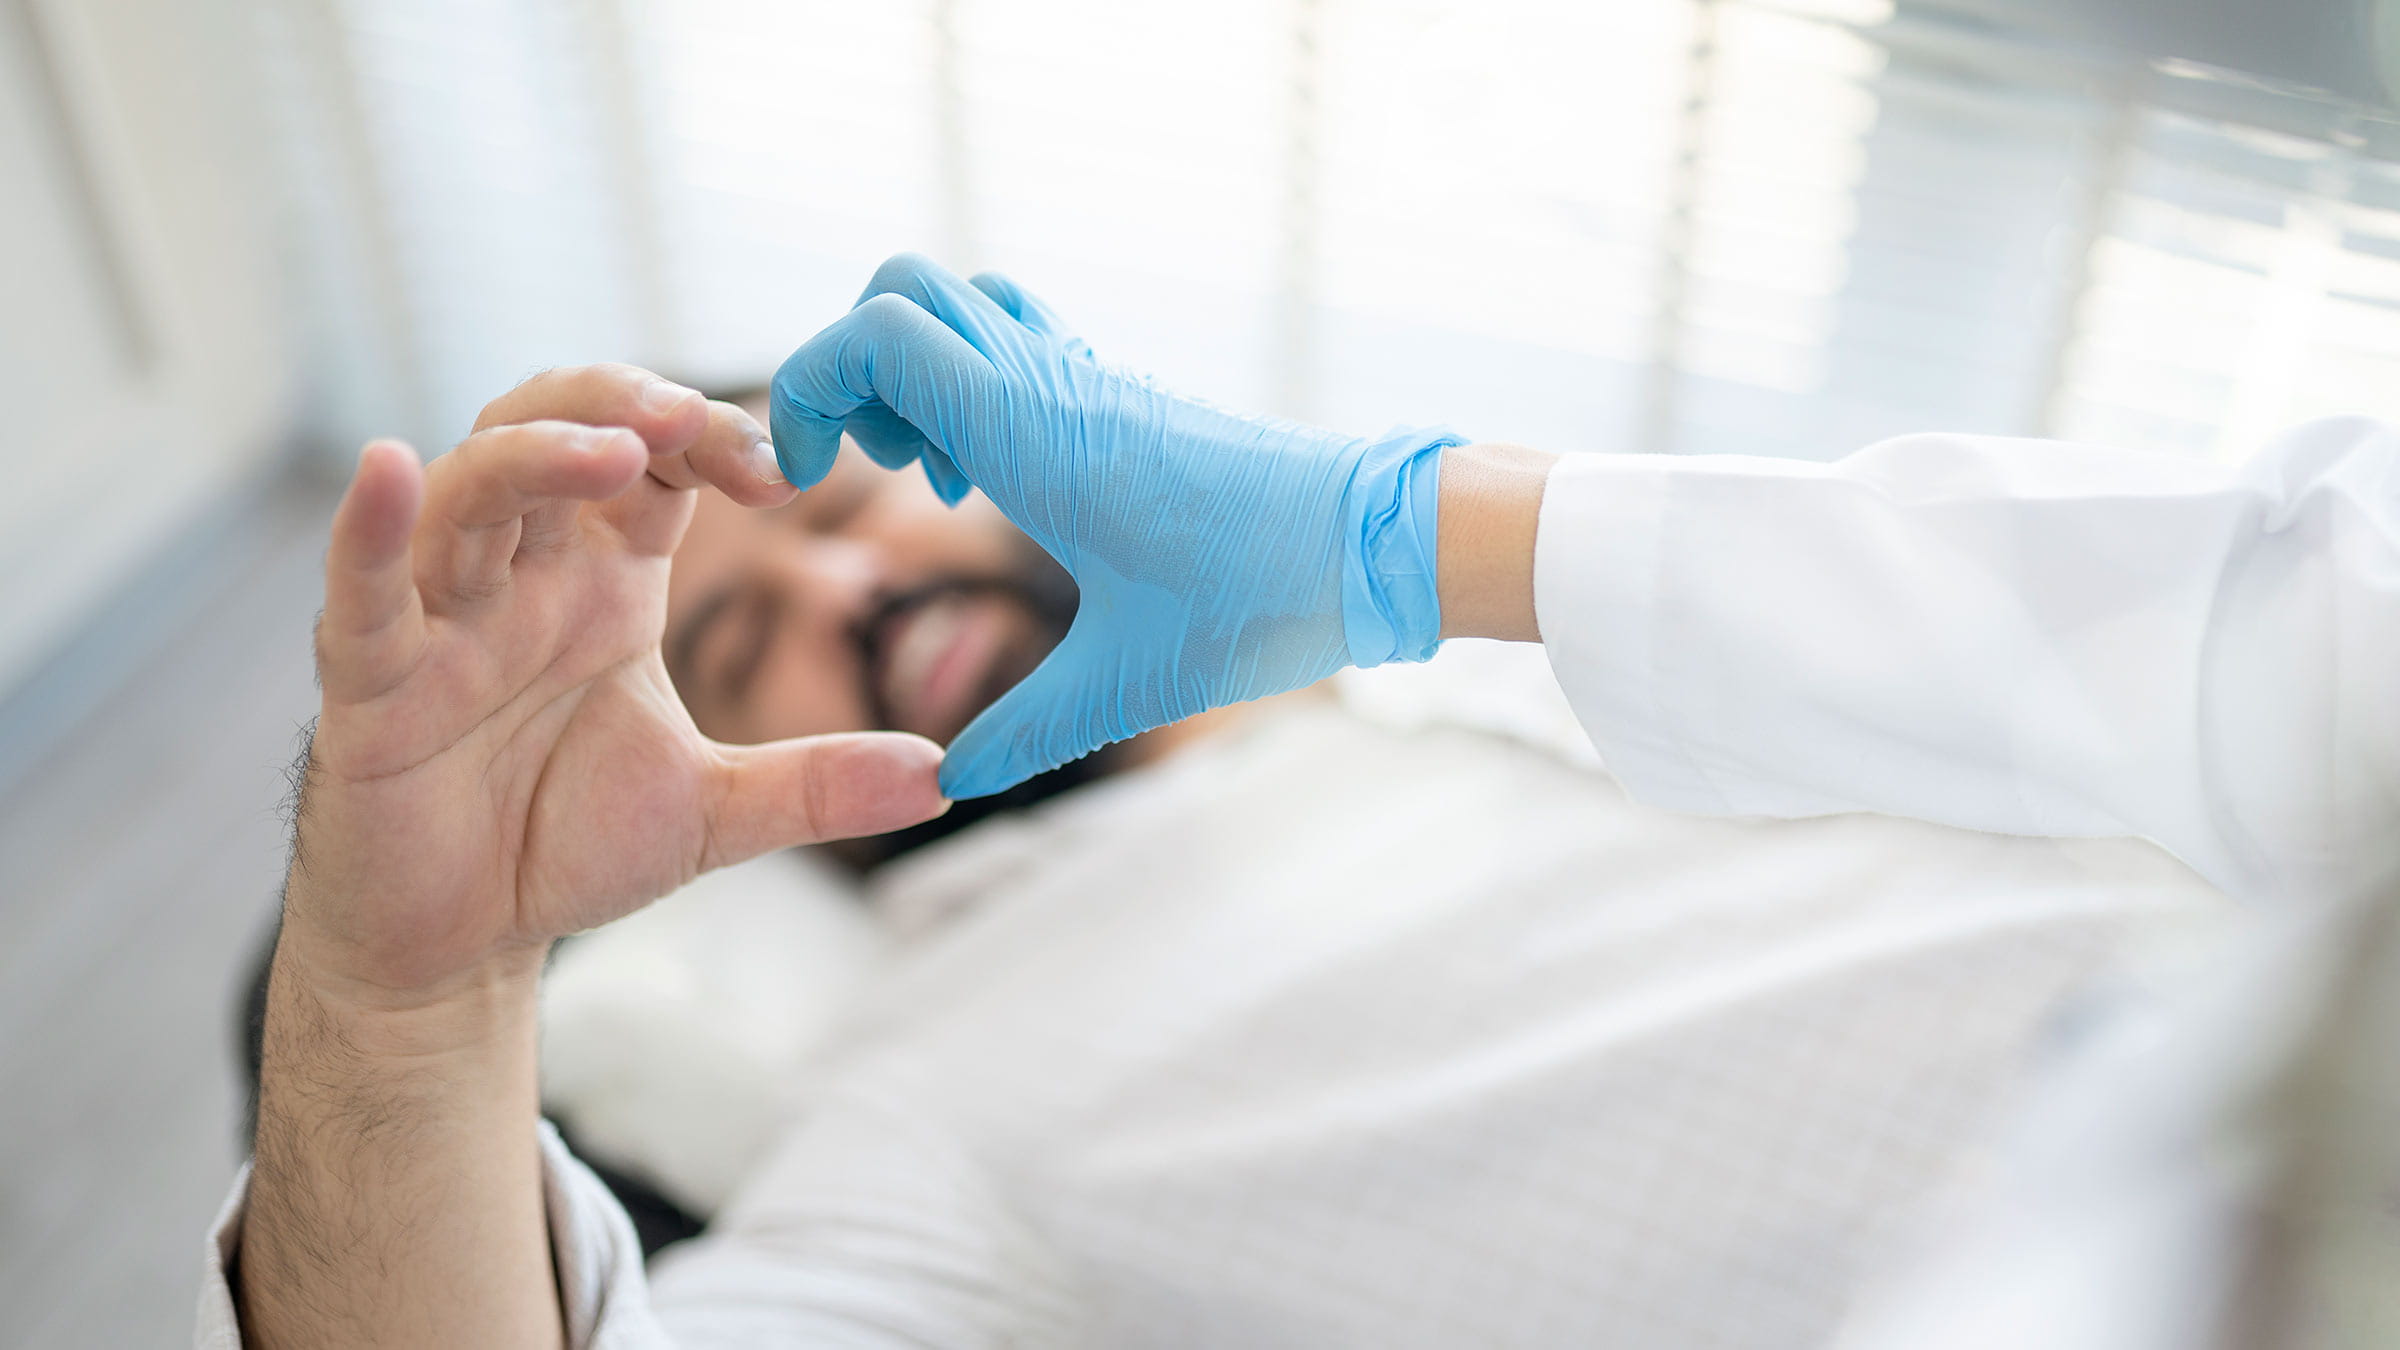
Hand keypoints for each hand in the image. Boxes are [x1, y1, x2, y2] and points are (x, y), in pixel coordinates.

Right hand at [285, 364, 946, 999]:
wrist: (462, 943)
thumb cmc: (562, 845)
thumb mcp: (715, 812)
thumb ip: (818, 785)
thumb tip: (944, 780)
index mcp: (602, 581)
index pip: (655, 467)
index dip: (709, 441)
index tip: (786, 471)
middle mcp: (522, 577)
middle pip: (555, 435)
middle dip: (619, 407)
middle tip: (691, 418)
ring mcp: (440, 620)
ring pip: (469, 492)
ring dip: (532, 455)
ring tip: (608, 448)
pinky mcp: (370, 683)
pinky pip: (359, 592)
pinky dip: (369, 529)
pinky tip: (387, 469)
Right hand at [770, 253, 1460, 798]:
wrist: (1374, 542)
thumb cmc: (1260, 598)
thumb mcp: (1129, 682)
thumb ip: (1026, 734)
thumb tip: (946, 785)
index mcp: (1031, 429)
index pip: (877, 333)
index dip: (809, 388)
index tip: (810, 481)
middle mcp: (1048, 381)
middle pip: (899, 291)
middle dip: (851, 372)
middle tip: (883, 474)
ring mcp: (1083, 377)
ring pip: (957, 304)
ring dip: (913, 374)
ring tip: (943, 478)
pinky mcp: (1115, 394)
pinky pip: (1013, 339)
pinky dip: (972, 384)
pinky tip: (1004, 481)